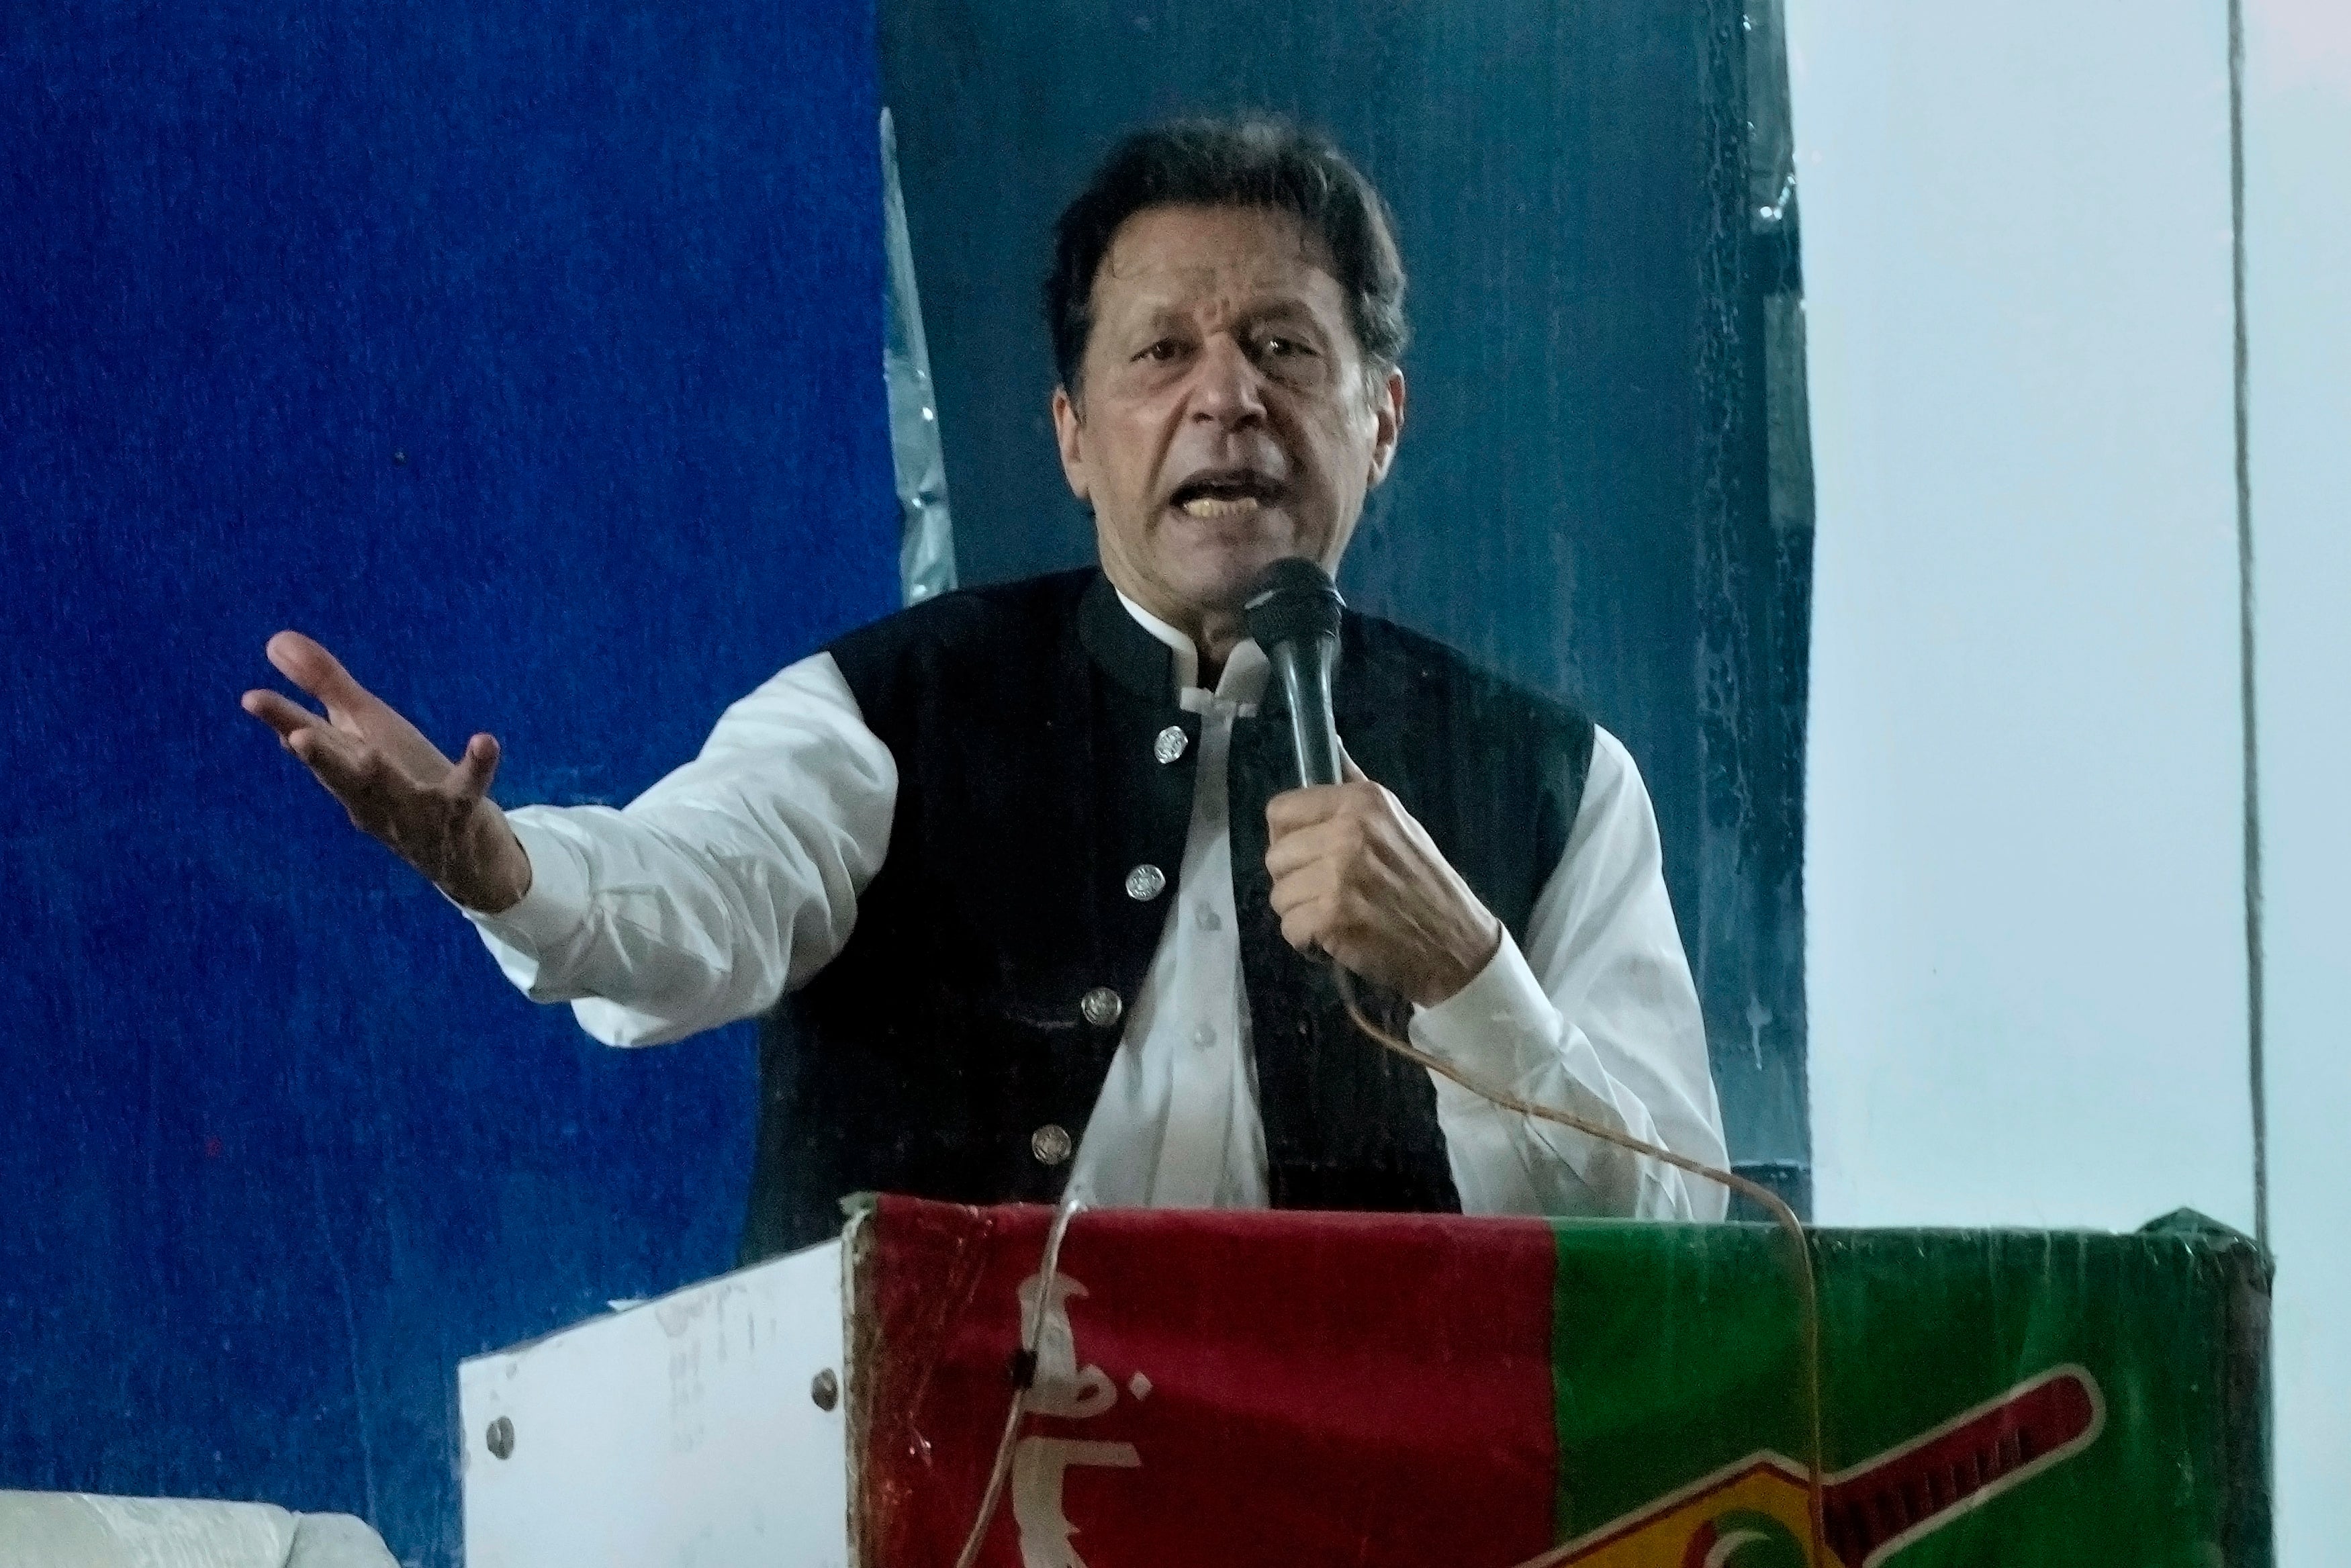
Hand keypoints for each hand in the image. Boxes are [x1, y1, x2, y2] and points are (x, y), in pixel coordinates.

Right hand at [240, 631, 532, 912]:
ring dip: (380, 775)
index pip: (310, 743)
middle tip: (296, 738)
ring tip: (370, 752)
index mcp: (346, 773)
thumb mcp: (365, 734)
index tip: (251, 698)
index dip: (282, 721)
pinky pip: (467, 791)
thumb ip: (325, 688)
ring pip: (393, 792)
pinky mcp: (459, 815)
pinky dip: (476, 767)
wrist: (463, 860)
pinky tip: (485, 740)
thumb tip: (275, 641)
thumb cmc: (405, 789)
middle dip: (321, 758)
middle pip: (343, 776)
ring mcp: (414, 811)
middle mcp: (373, 797)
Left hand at [1264, 754, 1502, 1007]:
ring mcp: (1339, 875)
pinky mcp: (1333, 917)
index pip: (1280, 810)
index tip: (1307, 854)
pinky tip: (1335, 937)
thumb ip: (1354, 785)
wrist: (1455, 940)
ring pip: (1279, 895)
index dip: (1287, 837)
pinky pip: (1290, 928)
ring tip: (1335, 915)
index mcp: (1361, 801)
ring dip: (1300, 913)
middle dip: (1294, 879)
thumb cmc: (1423, 880)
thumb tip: (1332, 743)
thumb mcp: (1397, 820)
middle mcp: (1348, 832)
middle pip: (1275, 856)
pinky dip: (1307, 941)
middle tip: (1326, 891)